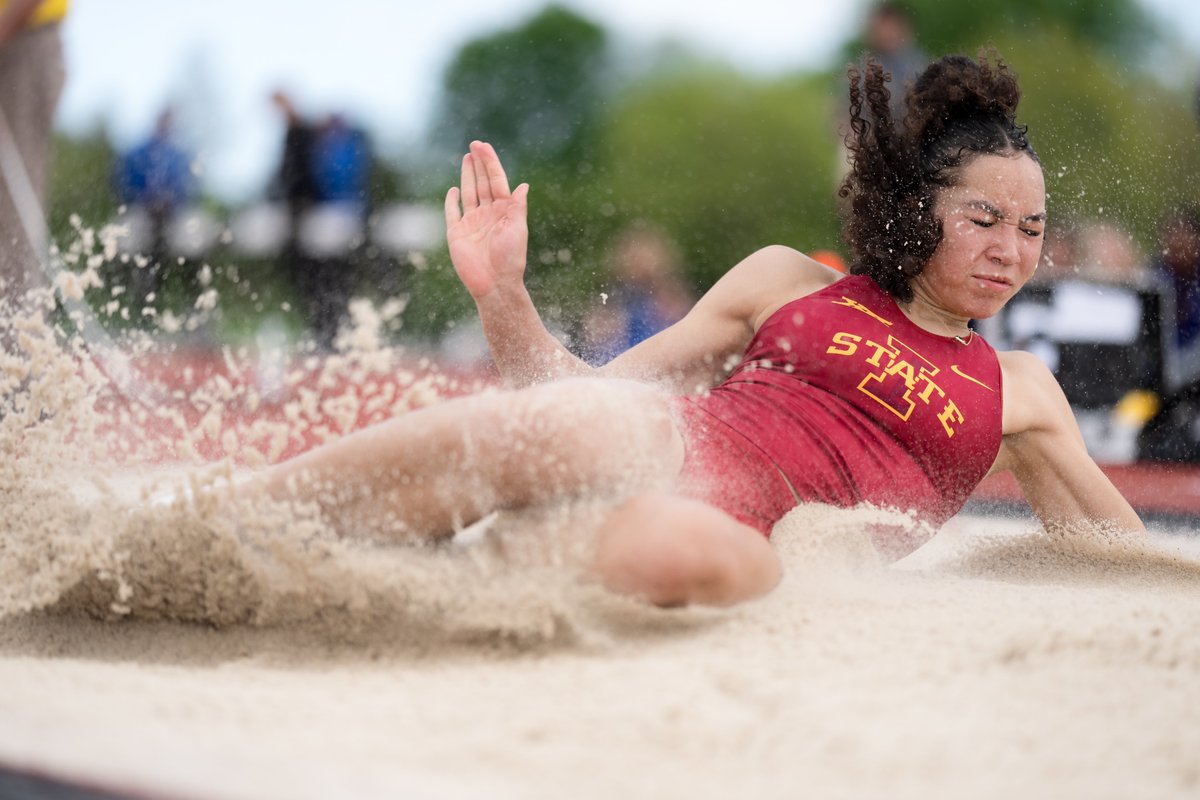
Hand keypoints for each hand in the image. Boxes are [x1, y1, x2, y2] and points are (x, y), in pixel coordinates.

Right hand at [444, 141, 529, 299]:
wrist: (495, 283)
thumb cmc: (510, 258)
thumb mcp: (518, 229)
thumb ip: (517, 206)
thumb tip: (523, 186)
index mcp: (504, 211)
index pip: (496, 181)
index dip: (490, 163)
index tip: (483, 146)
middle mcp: (488, 214)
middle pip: (482, 183)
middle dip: (479, 164)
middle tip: (474, 146)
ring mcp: (472, 223)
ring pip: (469, 193)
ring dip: (468, 176)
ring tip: (467, 158)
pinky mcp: (457, 233)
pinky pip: (453, 212)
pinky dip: (452, 201)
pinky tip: (454, 189)